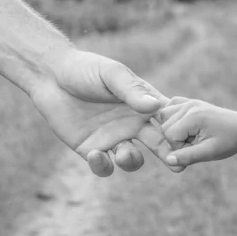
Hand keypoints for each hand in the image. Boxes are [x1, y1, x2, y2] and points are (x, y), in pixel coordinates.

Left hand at [30, 49, 182, 176]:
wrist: (50, 76)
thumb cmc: (85, 68)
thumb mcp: (112, 75)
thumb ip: (132, 92)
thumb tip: (157, 105)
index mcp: (142, 105)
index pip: (167, 122)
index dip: (179, 132)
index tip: (186, 139)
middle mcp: (132, 125)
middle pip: (157, 145)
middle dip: (168, 156)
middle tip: (178, 166)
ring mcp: (112, 139)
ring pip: (132, 160)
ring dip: (132, 162)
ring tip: (124, 155)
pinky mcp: (91, 150)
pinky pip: (104, 166)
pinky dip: (103, 165)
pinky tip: (96, 155)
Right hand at [158, 97, 236, 167]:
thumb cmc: (229, 142)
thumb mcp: (210, 152)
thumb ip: (188, 156)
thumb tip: (169, 160)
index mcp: (193, 117)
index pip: (169, 135)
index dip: (179, 147)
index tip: (197, 149)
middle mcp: (189, 105)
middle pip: (164, 126)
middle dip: (176, 139)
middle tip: (196, 143)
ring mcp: (189, 101)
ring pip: (164, 116)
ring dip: (173, 129)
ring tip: (192, 135)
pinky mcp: (190, 102)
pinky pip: (170, 107)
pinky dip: (173, 118)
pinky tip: (187, 127)